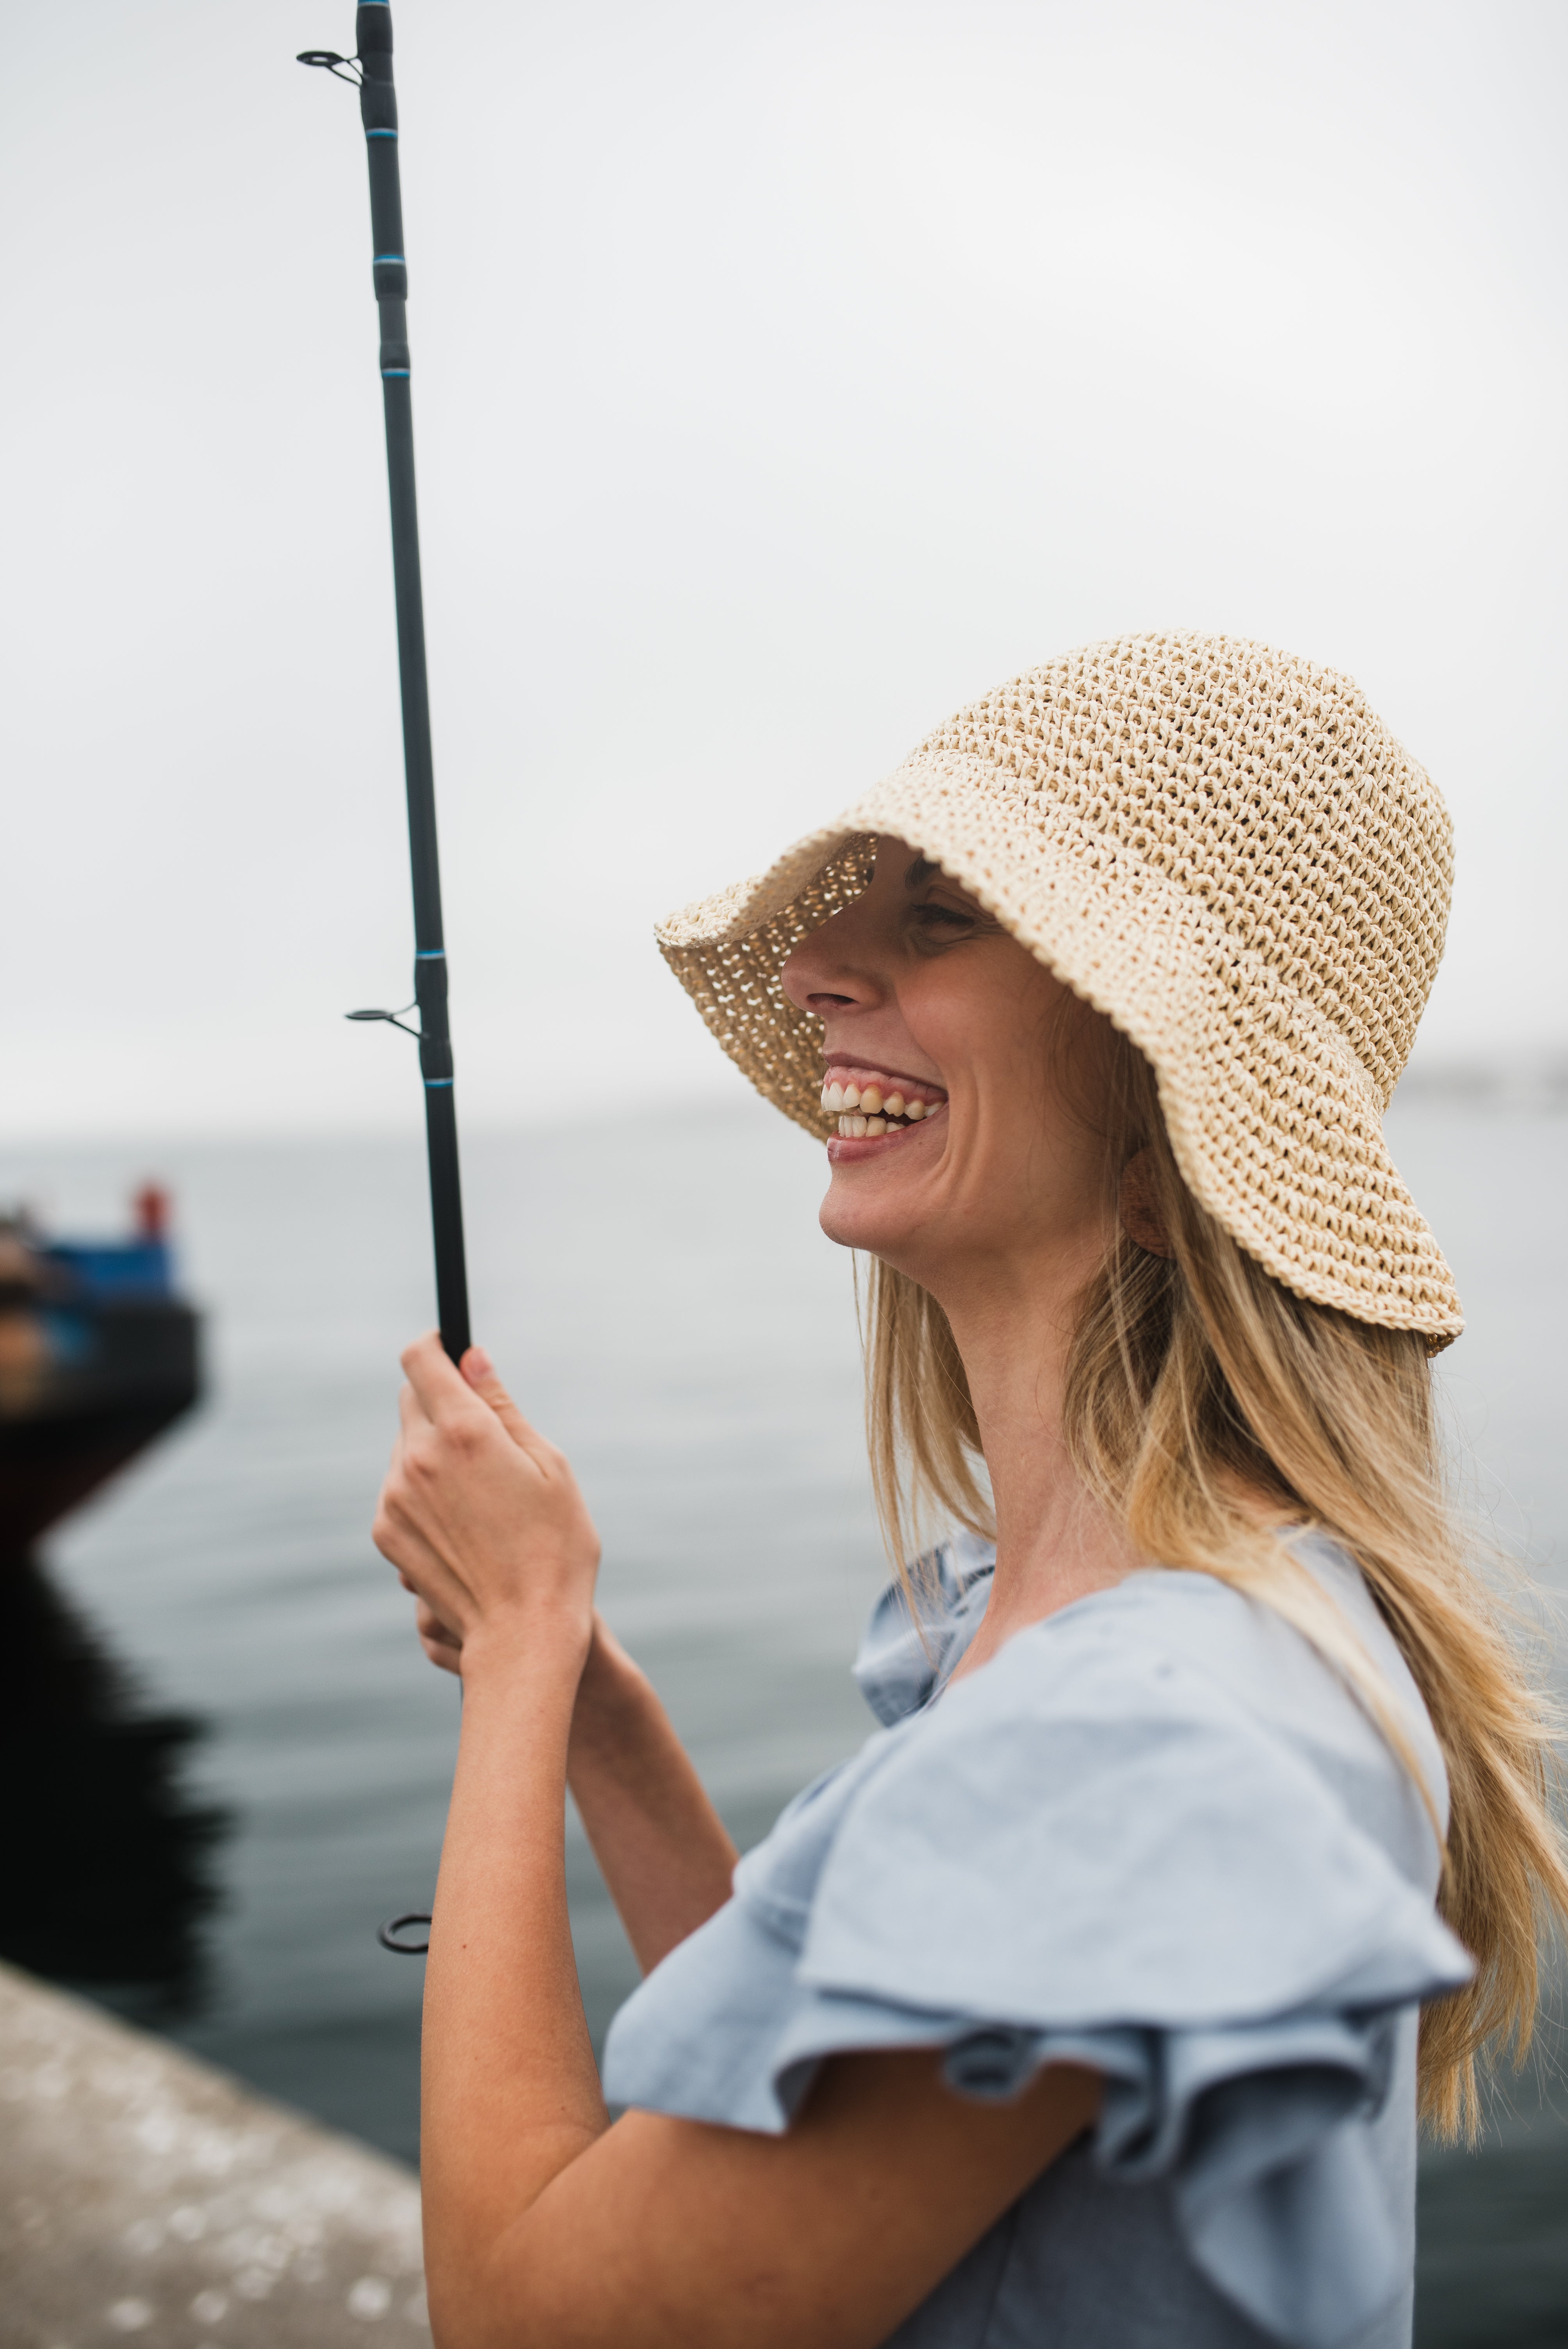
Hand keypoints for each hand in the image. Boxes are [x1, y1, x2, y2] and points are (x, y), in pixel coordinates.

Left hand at [373, 1333, 599, 1679]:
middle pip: (412, 1400)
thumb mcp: (549, 1465)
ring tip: (481, 1495)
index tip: (450, 1351)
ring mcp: (395, 1496)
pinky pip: (398, 1488)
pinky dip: (423, 1492)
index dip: (436, 1346)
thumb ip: (501, 1405)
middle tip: (485, 1439)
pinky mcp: (385, 1530)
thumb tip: (471, 1356)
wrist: (522, 1632)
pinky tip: (463, 1524)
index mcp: (464, 1432)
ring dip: (434, 1452)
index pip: (421, 1359)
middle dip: (442, 1403)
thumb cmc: (555, 1548)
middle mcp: (418, 1458)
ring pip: (406, 1446)